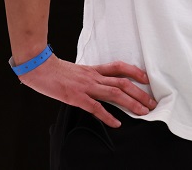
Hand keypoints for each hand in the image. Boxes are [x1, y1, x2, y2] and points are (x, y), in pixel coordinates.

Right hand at [18, 55, 156, 126]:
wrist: (39, 68)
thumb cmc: (56, 71)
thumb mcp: (77, 71)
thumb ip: (90, 76)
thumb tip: (100, 83)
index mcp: (94, 70)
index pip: (120, 68)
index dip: (136, 72)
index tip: (147, 79)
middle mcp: (94, 77)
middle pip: (123, 83)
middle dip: (140, 93)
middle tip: (152, 102)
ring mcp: (86, 87)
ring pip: (115, 94)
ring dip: (131, 103)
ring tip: (143, 112)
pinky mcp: (76, 97)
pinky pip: (95, 107)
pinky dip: (107, 116)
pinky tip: (116, 123)